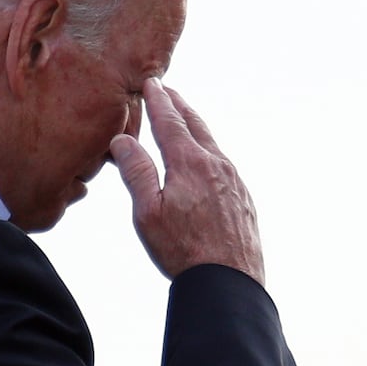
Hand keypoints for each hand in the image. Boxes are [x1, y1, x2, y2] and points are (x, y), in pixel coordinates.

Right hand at [108, 79, 264, 284]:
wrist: (229, 281)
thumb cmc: (183, 250)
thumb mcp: (148, 212)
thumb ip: (136, 171)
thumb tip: (123, 139)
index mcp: (190, 164)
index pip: (170, 122)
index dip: (159, 101)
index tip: (152, 84)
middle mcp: (216, 165)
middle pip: (195, 125)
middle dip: (179, 106)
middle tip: (168, 91)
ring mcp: (234, 181)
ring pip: (211, 144)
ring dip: (195, 128)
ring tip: (184, 120)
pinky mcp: (243, 198)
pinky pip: (222, 164)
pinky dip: (208, 151)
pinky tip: (204, 160)